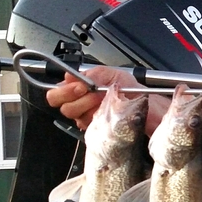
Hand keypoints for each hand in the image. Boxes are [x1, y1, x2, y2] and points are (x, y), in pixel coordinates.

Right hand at [45, 67, 167, 133]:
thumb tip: (74, 76)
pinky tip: (106, 112)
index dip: (65, 89)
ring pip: (73, 114)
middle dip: (74, 97)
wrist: (144, 105)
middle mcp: (79, 102)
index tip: (81, 86)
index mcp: (80, 86)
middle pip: (61, 104)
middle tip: (91, 92)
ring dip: (88, 106)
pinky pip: (85, 125)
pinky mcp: (93, 128)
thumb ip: (94, 73)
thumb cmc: (130, 89)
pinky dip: (95, 116)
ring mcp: (85, 115)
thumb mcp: (114, 74)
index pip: (57, 90)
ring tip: (103, 100)